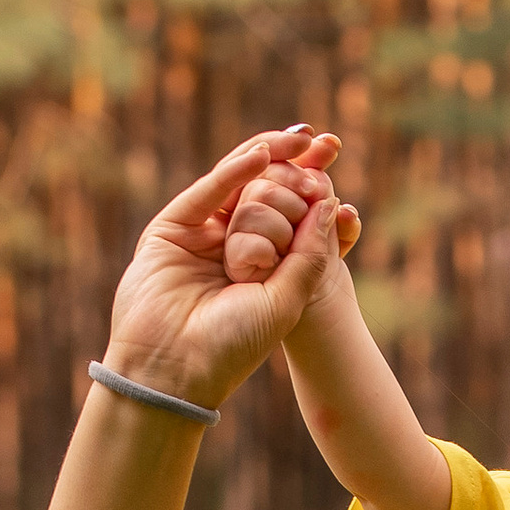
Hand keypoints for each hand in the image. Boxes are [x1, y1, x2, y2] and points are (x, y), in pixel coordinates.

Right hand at [98, 127, 357, 416]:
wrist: (173, 370)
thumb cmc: (231, 348)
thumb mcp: (285, 303)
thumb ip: (308, 257)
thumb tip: (330, 205)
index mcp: (262, 270)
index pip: (291, 220)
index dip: (314, 193)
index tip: (338, 171)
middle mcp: (231, 248)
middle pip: (266, 195)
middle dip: (297, 168)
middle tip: (327, 147)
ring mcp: (201, 236)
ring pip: (238, 186)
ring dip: (270, 157)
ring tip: (302, 139)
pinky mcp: (172, 229)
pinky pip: (207, 192)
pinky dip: (234, 171)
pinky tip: (263, 155)